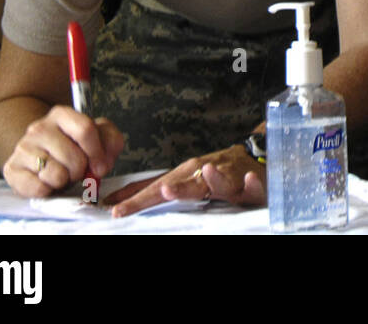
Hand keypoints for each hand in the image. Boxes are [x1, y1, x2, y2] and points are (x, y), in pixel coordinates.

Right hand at [2, 105, 123, 196]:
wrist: (39, 159)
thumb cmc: (73, 149)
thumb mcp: (98, 139)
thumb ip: (110, 141)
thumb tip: (102, 162)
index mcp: (62, 115)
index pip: (85, 129)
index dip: (97, 152)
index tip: (100, 166)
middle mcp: (39, 127)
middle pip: (74, 157)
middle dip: (80, 170)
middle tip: (74, 170)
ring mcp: (23, 147)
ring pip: (57, 174)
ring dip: (63, 180)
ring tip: (60, 173)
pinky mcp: (11, 169)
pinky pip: (39, 188)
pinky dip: (47, 190)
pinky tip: (46, 181)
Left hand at [103, 145, 266, 217]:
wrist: (251, 156)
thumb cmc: (212, 171)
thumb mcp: (180, 177)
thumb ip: (148, 189)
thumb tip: (114, 199)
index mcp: (184, 174)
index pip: (158, 188)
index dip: (140, 200)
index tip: (118, 211)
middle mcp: (204, 173)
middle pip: (187, 184)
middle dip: (175, 189)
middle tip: (164, 191)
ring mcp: (228, 178)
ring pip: (221, 180)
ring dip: (214, 178)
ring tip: (207, 174)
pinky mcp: (250, 184)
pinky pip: (253, 186)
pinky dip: (252, 182)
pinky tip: (249, 179)